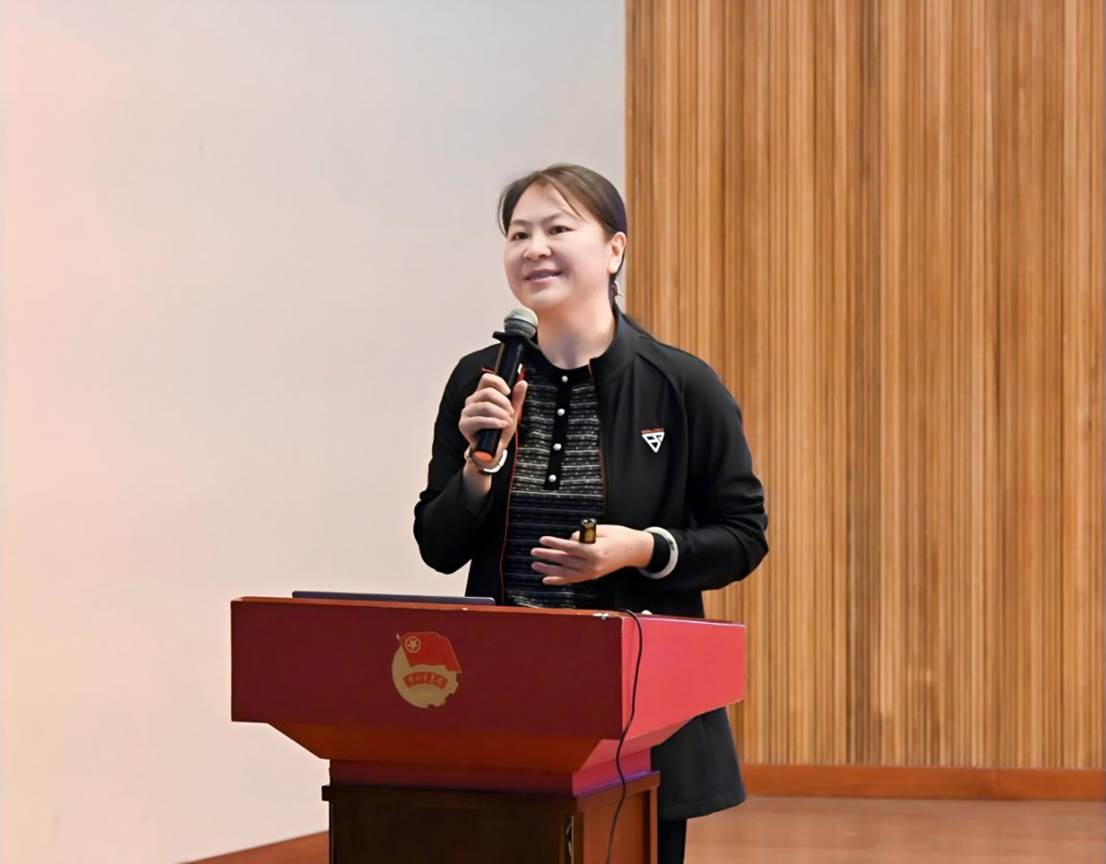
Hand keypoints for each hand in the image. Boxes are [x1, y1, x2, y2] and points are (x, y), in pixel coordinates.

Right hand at [458, 372, 527, 458]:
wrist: (492, 451)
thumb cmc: (499, 430)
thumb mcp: (511, 413)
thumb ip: (517, 398)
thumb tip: (523, 383)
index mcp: (481, 395)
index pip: (486, 379)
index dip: (499, 382)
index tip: (509, 392)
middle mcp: (471, 401)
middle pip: (487, 392)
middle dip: (503, 402)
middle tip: (511, 412)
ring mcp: (466, 413)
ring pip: (485, 406)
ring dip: (500, 413)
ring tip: (507, 421)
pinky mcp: (464, 425)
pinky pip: (480, 420)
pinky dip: (494, 422)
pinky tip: (502, 425)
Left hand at [532, 524, 653, 585]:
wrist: (634, 550)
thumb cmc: (619, 536)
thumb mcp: (601, 530)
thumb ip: (583, 536)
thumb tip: (568, 540)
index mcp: (595, 551)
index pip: (570, 548)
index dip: (555, 543)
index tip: (543, 539)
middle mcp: (592, 565)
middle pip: (565, 560)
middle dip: (548, 556)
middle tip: (534, 551)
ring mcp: (592, 573)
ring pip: (566, 573)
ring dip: (549, 570)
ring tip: (535, 565)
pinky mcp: (592, 576)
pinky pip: (572, 580)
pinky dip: (559, 580)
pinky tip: (547, 580)